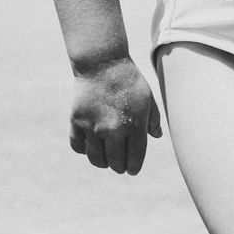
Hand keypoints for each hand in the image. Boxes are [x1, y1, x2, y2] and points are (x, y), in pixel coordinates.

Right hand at [69, 55, 162, 173]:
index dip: (134, 167)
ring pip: (96, 158)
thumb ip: (153, 119)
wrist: (102, 64)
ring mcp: (93, 127)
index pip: (135, 157)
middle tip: (120, 167)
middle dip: (119, 167)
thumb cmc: (129, 80)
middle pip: (115, 162)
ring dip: (102, 163)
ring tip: (106, 160)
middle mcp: (113, 129)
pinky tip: (90, 147)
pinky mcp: (76, 122)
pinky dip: (84, 150)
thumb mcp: (147, 98)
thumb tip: (156, 136)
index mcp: (135, 125)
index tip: (132, 170)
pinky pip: (78, 147)